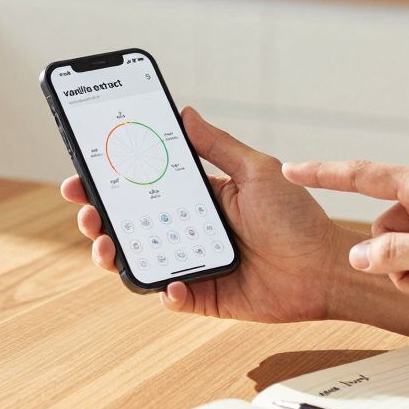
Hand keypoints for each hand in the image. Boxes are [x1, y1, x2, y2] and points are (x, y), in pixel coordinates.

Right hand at [59, 107, 360, 322]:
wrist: (326, 268)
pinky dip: (165, 291)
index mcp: (199, 198)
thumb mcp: (257, 171)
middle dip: (99, 217)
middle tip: (86, 211)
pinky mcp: (206, 296)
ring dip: (116, 255)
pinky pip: (173, 295)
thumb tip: (185, 112)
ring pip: (141, 260)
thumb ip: (218, 145)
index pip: (143, 187)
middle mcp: (190, 230)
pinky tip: (170, 283)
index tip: (82, 174)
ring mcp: (194, 264)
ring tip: (105, 246)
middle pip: (131, 224)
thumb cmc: (298, 218)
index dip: (110, 182)